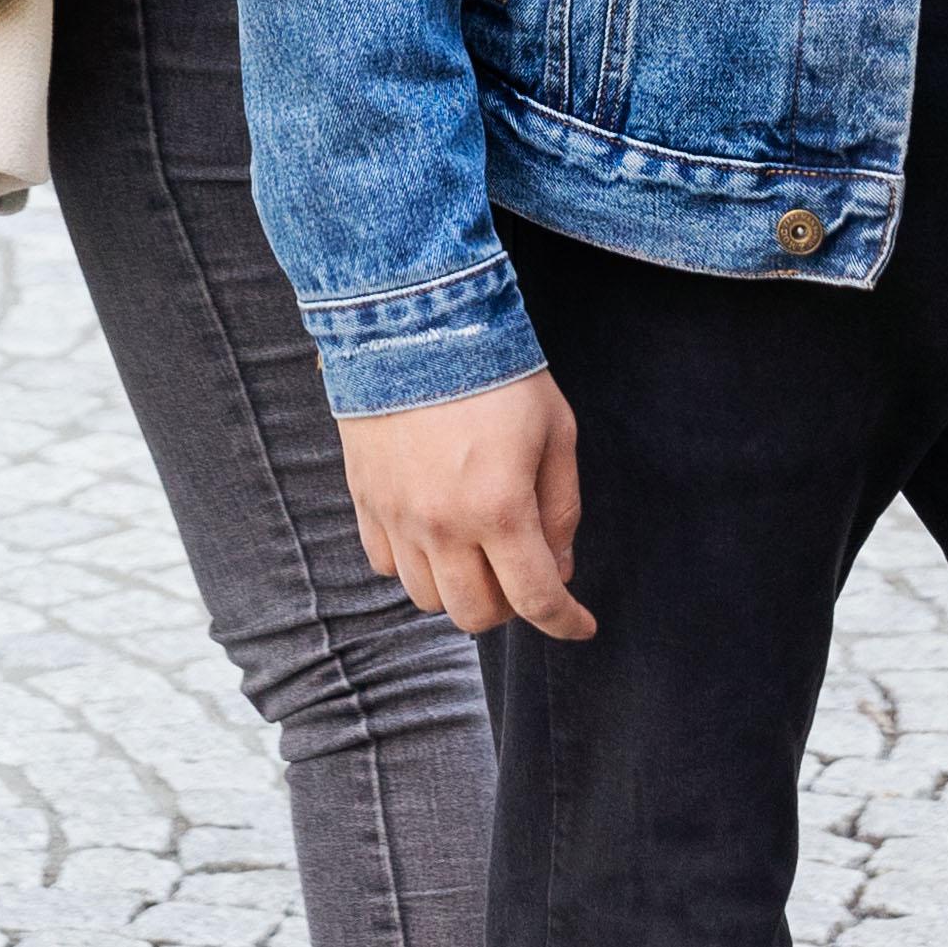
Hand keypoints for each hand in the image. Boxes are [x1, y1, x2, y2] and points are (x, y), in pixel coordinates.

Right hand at [339, 371, 590, 640]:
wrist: (415, 324)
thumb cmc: (499, 374)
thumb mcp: (556, 432)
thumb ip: (561, 509)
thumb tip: (559, 569)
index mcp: (499, 508)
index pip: (535, 598)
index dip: (565, 621)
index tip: (581, 625)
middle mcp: (442, 525)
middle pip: (476, 614)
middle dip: (511, 605)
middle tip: (525, 567)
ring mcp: (397, 517)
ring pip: (428, 599)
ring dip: (461, 587)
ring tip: (479, 546)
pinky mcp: (365, 502)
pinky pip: (387, 566)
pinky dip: (416, 565)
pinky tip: (436, 532)